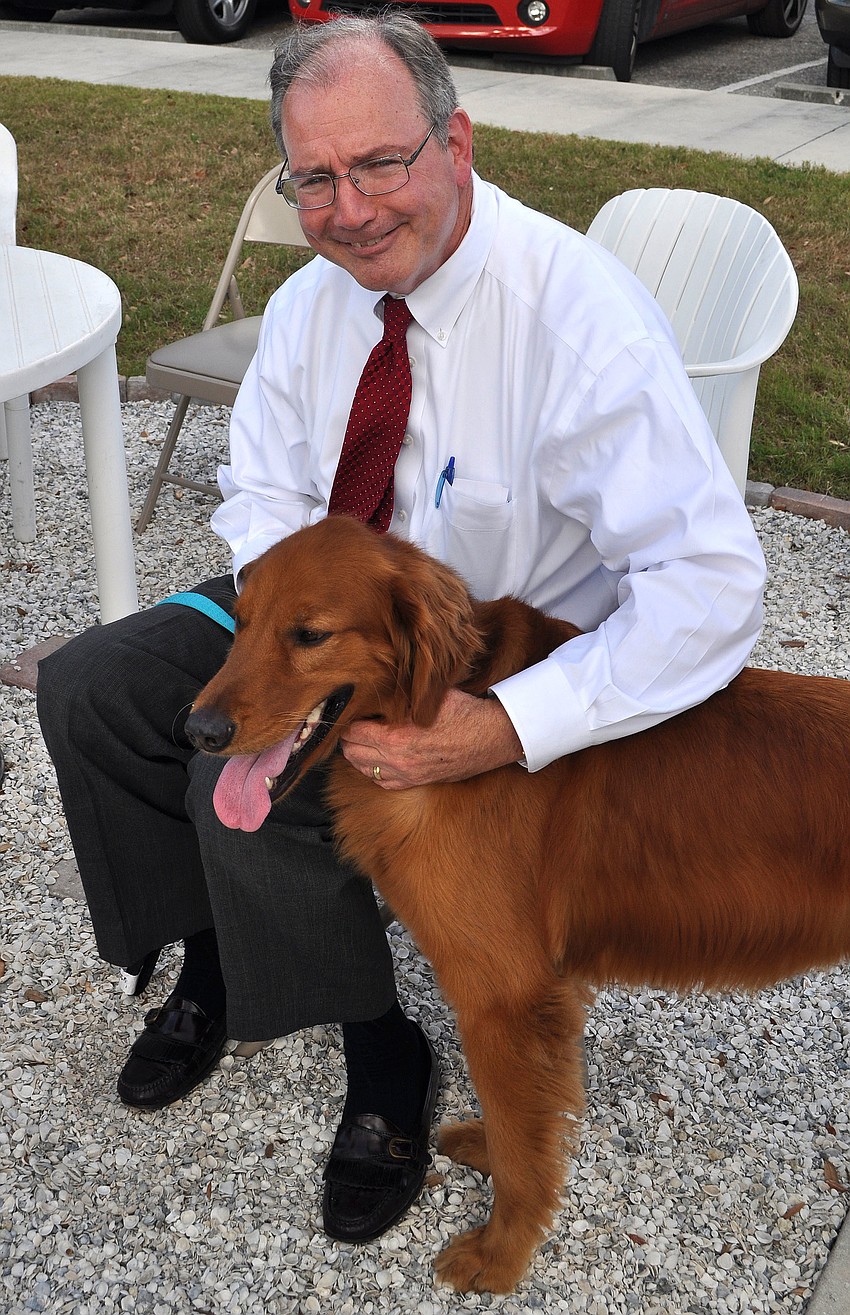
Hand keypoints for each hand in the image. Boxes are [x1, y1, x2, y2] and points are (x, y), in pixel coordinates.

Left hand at [340, 689, 523, 790]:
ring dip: (358, 753)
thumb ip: (400, 694)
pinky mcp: (415, 782)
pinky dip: (373, 769)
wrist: (490, 737)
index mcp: (395, 737)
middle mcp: (396, 760)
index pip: (352, 732)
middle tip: (355, 722)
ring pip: (363, 768)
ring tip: (363, 738)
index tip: (354, 710)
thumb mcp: (428, 695)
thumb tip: (377, 682)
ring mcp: (406, 774)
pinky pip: (381, 782)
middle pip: (351, 751)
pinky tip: (377, 757)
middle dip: (349, 736)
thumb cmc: (461, 712)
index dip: (349, 719)